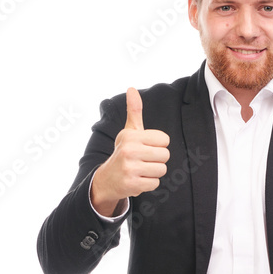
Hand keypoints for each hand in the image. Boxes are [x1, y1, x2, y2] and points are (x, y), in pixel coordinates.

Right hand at [91, 87, 170, 215]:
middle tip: (144, 160)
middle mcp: (128, 150)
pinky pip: (155, 183)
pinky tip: (138, 179)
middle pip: (165, 155)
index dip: (158, 145)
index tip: (146, 147)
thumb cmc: (124, 152)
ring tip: (141, 169)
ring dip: (153, 172)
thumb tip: (131, 89)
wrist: (107, 178)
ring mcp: (129, 168)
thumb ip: (134, 111)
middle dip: (157, 159)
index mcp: (130, 135)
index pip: (164, 140)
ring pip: (162, 170)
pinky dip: (149, 183)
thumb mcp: (129, 131)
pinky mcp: (132, 184)